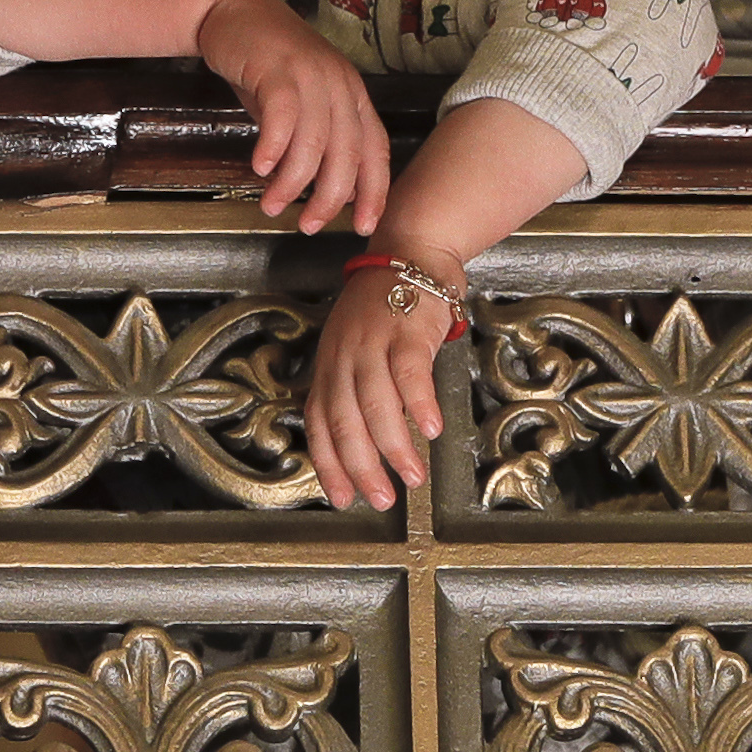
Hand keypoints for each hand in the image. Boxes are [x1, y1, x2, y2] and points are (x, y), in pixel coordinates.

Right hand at [195, 0, 386, 235]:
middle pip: (347, 153)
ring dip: (293, 182)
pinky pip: (283, 117)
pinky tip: (259, 168)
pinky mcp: (278, 68)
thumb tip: (323, 190)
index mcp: (352, 93)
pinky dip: (274, 148)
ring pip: (314, 142)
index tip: (362, 225)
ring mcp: (311, 73)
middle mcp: (339, 83)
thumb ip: (314, 140)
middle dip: (330, 197)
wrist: (230, 8)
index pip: (375, 149)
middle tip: (308, 225)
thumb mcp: (299, 102)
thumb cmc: (265, 62)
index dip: (373, 191)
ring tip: (271, 204)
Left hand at [308, 249, 459, 511]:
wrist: (411, 252)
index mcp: (329, 365)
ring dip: (393, 446)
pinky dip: (419, 403)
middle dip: (361, 467)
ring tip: (412, 476)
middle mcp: (344, 356)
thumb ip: (356, 390)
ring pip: (375, 403)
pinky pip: (409, 372)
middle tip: (381, 498)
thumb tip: (369, 445)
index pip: (320, 424)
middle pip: (345, 420)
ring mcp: (373, 341)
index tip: (344, 499)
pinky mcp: (405, 328)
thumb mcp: (356, 348)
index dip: (330, 465)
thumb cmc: (385, 308)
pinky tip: (431, 430)